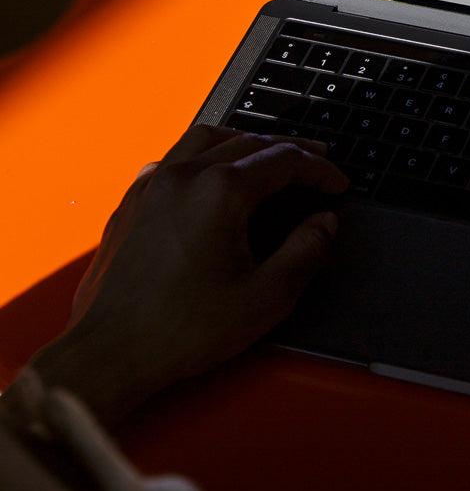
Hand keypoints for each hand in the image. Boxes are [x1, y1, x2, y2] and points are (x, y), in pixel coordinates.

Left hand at [27, 125, 348, 425]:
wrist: (111, 351)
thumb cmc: (181, 329)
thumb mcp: (266, 297)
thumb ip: (305, 252)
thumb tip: (324, 223)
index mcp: (220, 191)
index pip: (283, 160)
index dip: (319, 170)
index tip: (337, 184)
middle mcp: (184, 175)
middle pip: (249, 142)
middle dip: (289, 150)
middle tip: (316, 164)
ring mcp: (152, 185)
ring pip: (207, 139)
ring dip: (245, 142)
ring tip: (269, 156)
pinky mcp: (132, 202)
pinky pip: (174, 158)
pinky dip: (204, 155)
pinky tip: (211, 175)